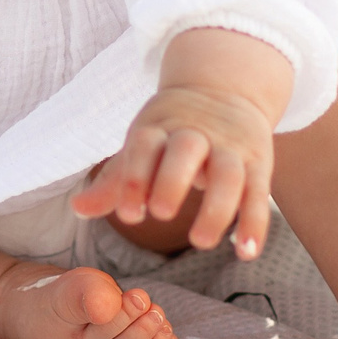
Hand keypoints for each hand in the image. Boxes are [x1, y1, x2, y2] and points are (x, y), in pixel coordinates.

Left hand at [71, 27, 292, 259]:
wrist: (225, 87)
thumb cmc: (171, 131)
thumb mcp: (143, 144)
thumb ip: (116, 181)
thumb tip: (78, 208)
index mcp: (160, 126)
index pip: (144, 144)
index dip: (134, 176)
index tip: (128, 215)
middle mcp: (195, 133)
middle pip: (186, 150)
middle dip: (172, 180)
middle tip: (159, 215)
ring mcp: (230, 146)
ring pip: (228, 172)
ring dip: (217, 207)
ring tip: (200, 242)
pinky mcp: (258, 162)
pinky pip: (259, 192)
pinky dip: (254, 222)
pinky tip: (245, 251)